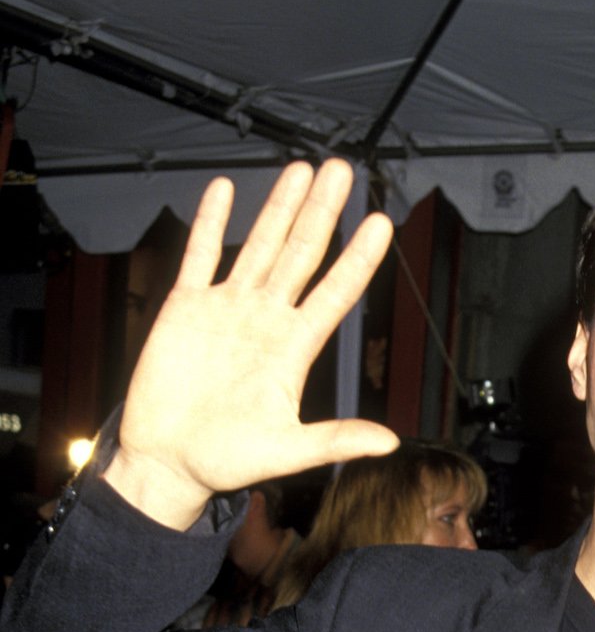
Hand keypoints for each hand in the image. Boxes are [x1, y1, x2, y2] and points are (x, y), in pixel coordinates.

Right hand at [106, 159, 398, 528]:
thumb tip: (389, 442)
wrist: (168, 462)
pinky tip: (225, 190)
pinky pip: (202, 255)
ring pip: (260, 245)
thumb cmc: (226, 461)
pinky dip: (211, 223)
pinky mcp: (186, 307)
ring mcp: (228, 309)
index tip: (381, 222)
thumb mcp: (287, 451)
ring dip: (280, 207)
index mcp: (293, 349)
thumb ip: (335, 439)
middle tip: (343, 170)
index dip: (358, 258)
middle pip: (302, 254)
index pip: (336, 292)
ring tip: (301, 169)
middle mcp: (266, 320)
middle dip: (323, 211)